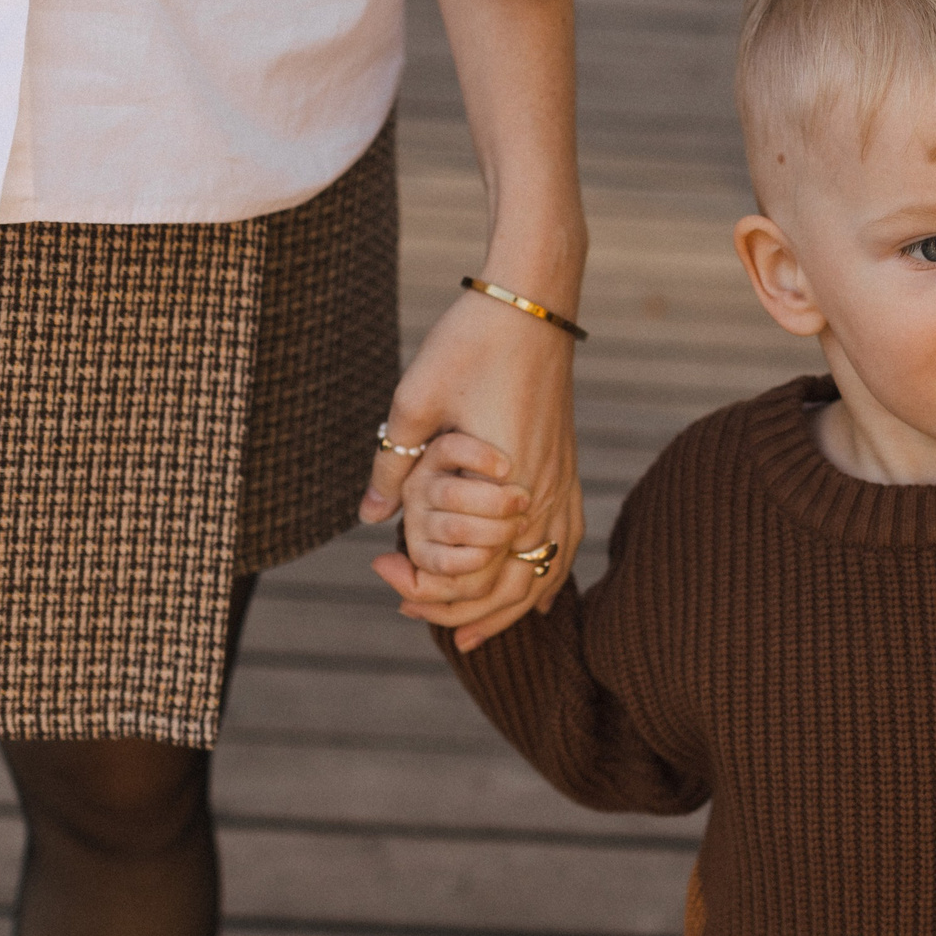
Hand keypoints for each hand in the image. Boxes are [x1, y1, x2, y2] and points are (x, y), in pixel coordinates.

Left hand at [363, 288, 583, 650]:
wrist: (533, 300)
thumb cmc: (470, 343)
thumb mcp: (414, 402)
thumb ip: (391, 464)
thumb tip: (367, 517)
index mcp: (502, 482)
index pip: (471, 568)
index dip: (427, 587)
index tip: (387, 580)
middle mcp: (539, 492)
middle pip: (510, 584)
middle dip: (461, 610)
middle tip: (410, 608)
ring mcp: (561, 480)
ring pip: (544, 570)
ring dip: (508, 609)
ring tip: (472, 635)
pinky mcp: (567, 465)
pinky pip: (568, 539)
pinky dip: (553, 574)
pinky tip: (545, 598)